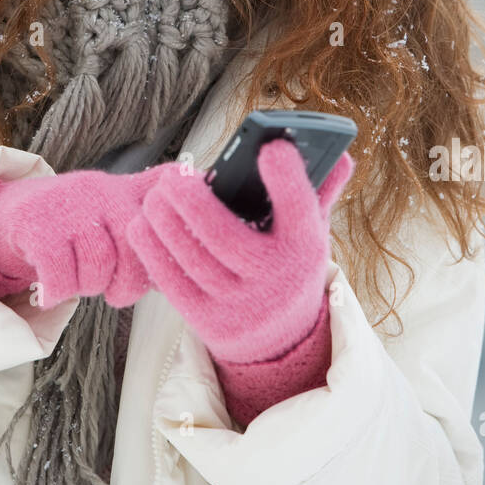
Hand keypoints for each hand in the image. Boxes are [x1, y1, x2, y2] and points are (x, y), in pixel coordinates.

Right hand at [0, 162, 185, 308]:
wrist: (13, 211)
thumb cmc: (75, 215)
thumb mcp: (115, 199)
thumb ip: (152, 195)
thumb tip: (198, 176)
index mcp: (123, 192)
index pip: (158, 224)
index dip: (158, 260)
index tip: (150, 278)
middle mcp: (98, 192)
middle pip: (131, 254)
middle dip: (124, 285)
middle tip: (111, 292)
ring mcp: (66, 207)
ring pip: (96, 268)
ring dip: (87, 288)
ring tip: (78, 282)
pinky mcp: (36, 225)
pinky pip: (60, 275)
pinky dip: (57, 292)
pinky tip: (50, 291)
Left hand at [125, 139, 353, 363]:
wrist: (280, 338)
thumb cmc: (288, 264)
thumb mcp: (310, 232)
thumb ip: (320, 191)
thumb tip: (342, 154)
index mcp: (305, 249)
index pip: (300, 210)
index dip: (287, 178)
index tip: (270, 146)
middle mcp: (274, 281)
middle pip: (226, 237)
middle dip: (193, 202)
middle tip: (173, 175)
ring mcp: (240, 306)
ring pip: (193, 259)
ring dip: (165, 222)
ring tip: (155, 195)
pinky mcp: (208, 322)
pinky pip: (173, 284)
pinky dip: (153, 251)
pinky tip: (143, 225)